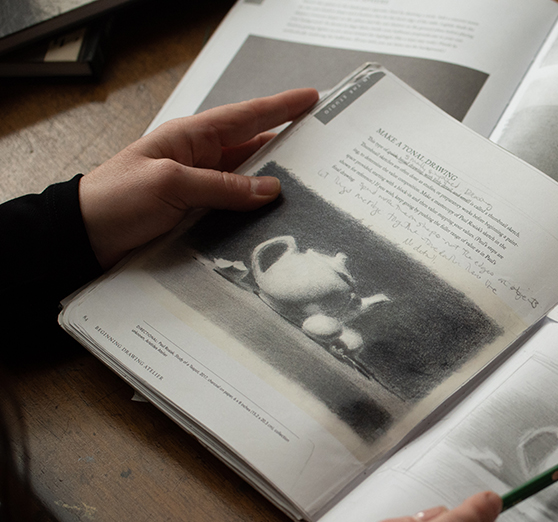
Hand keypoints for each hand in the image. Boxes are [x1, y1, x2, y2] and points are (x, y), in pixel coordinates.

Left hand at [78, 87, 319, 268]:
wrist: (83, 238)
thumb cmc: (116, 200)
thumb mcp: (170, 185)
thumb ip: (222, 186)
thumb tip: (270, 188)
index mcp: (191, 138)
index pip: (245, 117)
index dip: (280, 107)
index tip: (311, 98)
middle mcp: (200, 160)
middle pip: (254, 150)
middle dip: (289, 148)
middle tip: (325, 150)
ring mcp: (200, 189)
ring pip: (249, 183)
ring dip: (276, 187)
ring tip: (313, 189)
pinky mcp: (198, 216)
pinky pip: (237, 211)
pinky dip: (258, 214)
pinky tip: (277, 222)